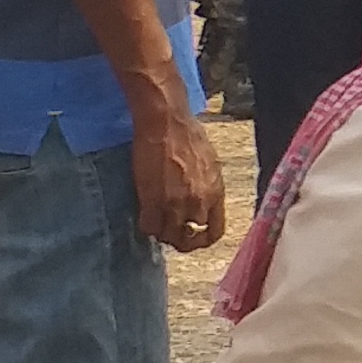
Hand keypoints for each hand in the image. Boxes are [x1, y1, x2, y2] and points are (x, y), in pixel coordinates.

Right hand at [133, 111, 227, 252]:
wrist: (167, 123)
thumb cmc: (189, 135)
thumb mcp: (210, 164)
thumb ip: (207, 186)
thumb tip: (201, 200)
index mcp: (216, 193)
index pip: (215, 232)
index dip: (203, 239)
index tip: (193, 236)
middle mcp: (199, 203)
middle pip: (188, 239)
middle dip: (179, 237)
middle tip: (169, 230)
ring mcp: (175, 203)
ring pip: (167, 237)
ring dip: (162, 234)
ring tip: (157, 224)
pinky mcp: (152, 200)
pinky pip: (149, 227)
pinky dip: (147, 227)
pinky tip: (145, 216)